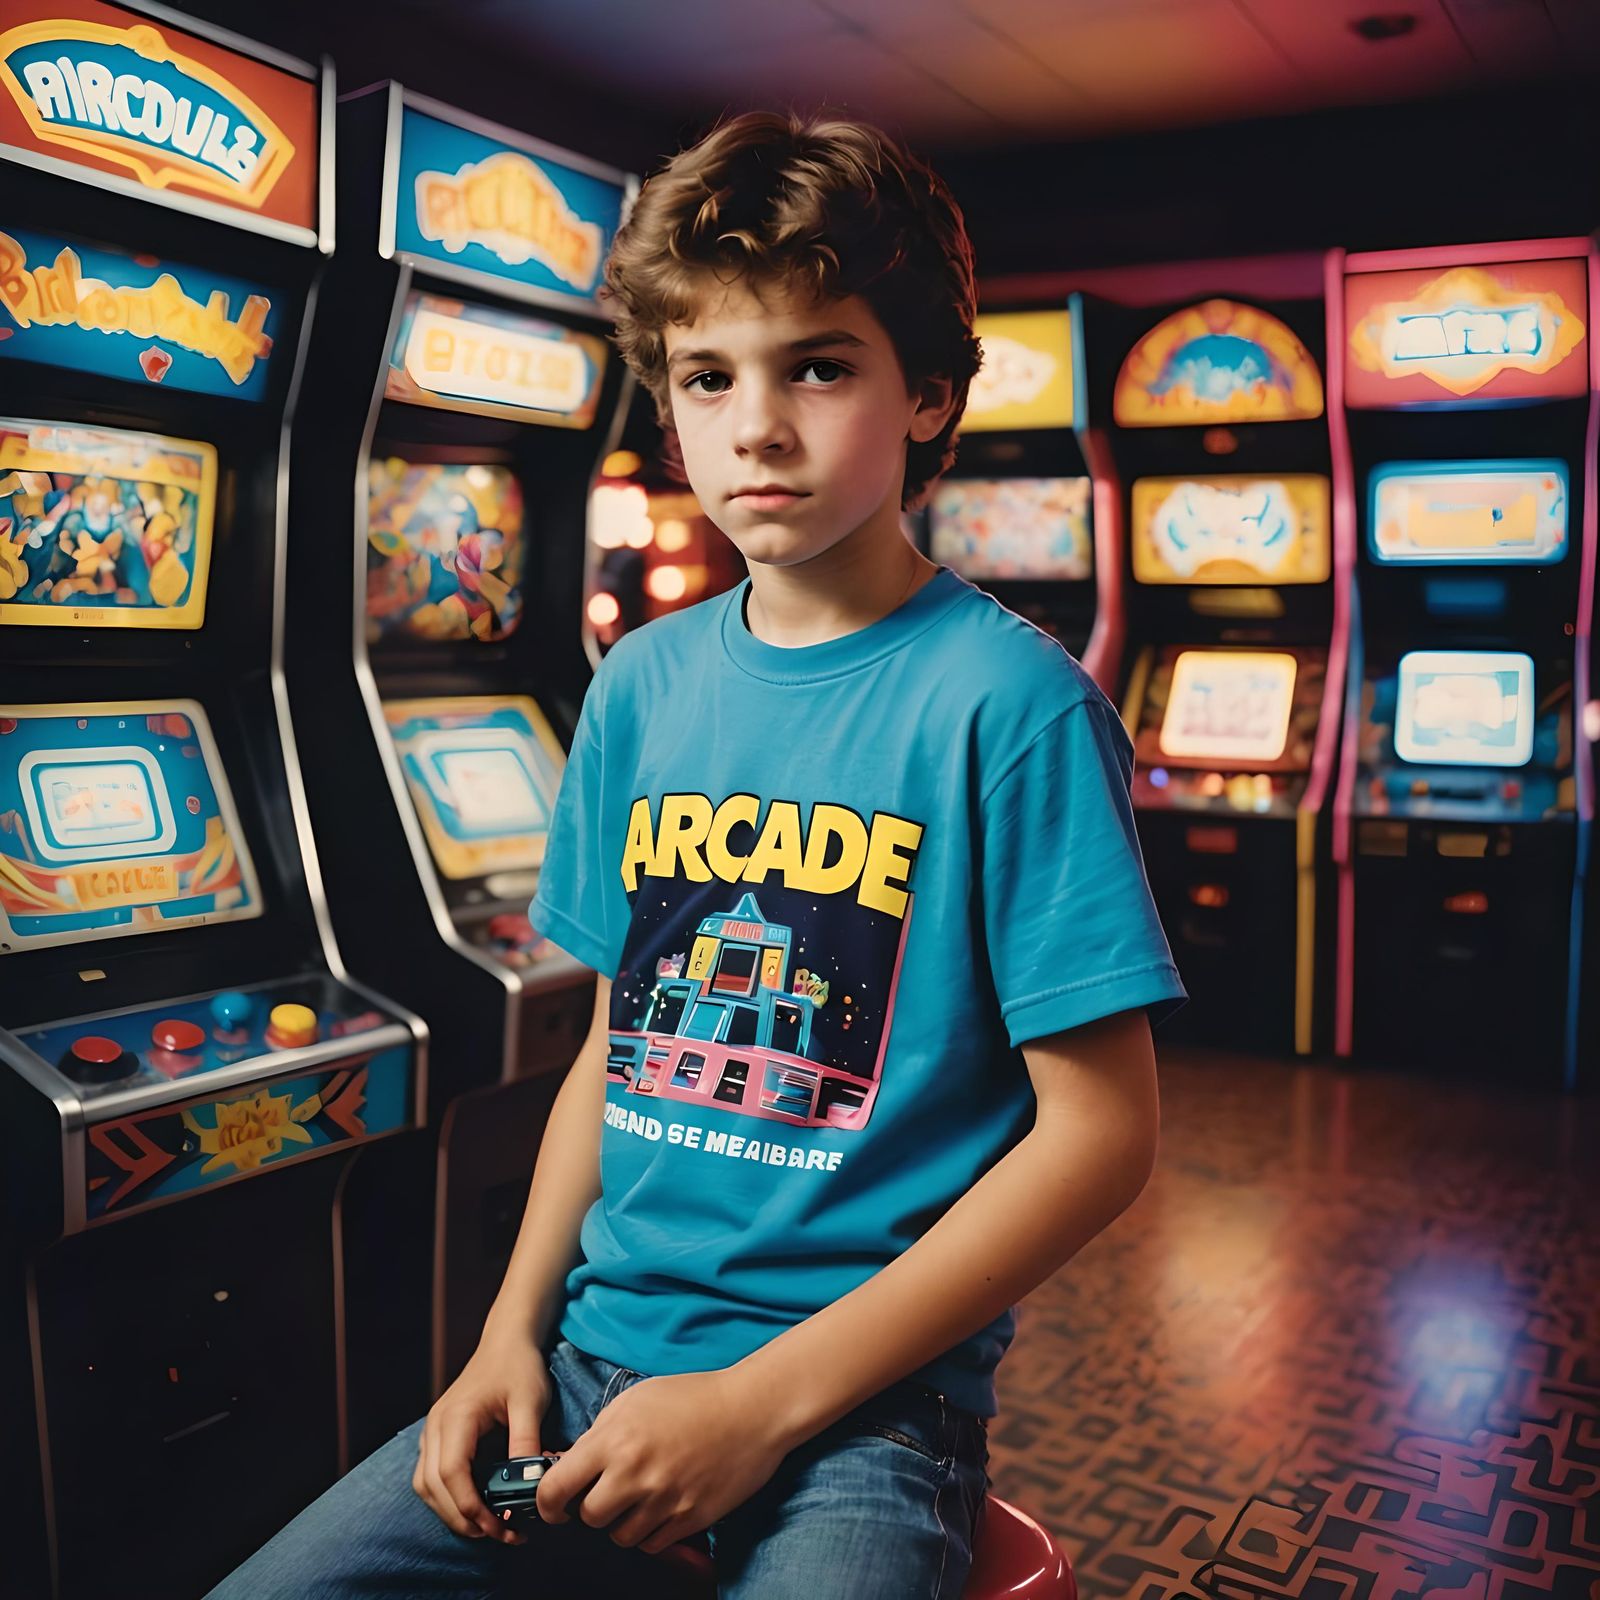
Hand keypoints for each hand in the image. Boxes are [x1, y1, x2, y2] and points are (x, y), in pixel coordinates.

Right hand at [413, 1317, 552, 1544]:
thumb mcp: (530, 1401)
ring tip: (489, 1526)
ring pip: (426, 1486)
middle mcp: (436, 1426)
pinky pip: (430, 1476)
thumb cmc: (518, 1367)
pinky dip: (447, 1498)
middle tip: (500, 1534)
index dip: (470, 1506)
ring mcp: (432, 1431)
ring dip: (452, 1512)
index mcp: (457, 1416)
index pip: (452, 1472)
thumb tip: (529, 1484)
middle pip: (433, 1486)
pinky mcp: (438, 1435)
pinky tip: (476, 1506)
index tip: (498, 1525)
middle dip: (463, 1518)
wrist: (506, 1340)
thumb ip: (526, 1441)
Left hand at [536, 1369, 789, 1554]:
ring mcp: (664, 1500)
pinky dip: (650, 1532)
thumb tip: (570, 1463)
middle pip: (588, 1518)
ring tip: (638, 1497)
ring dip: (621, 1522)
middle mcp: (635, 1474)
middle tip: (605, 1492)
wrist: (751, 1410)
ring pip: (620, 1537)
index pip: (556, 1488)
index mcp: (615, 1440)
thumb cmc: (693, 1397)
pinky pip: (652, 1544)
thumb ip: (599, 1432)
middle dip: (590, 1509)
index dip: (547, 1503)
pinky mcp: (689, 1519)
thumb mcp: (636, 1398)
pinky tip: (660, 1507)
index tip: (553, 1505)